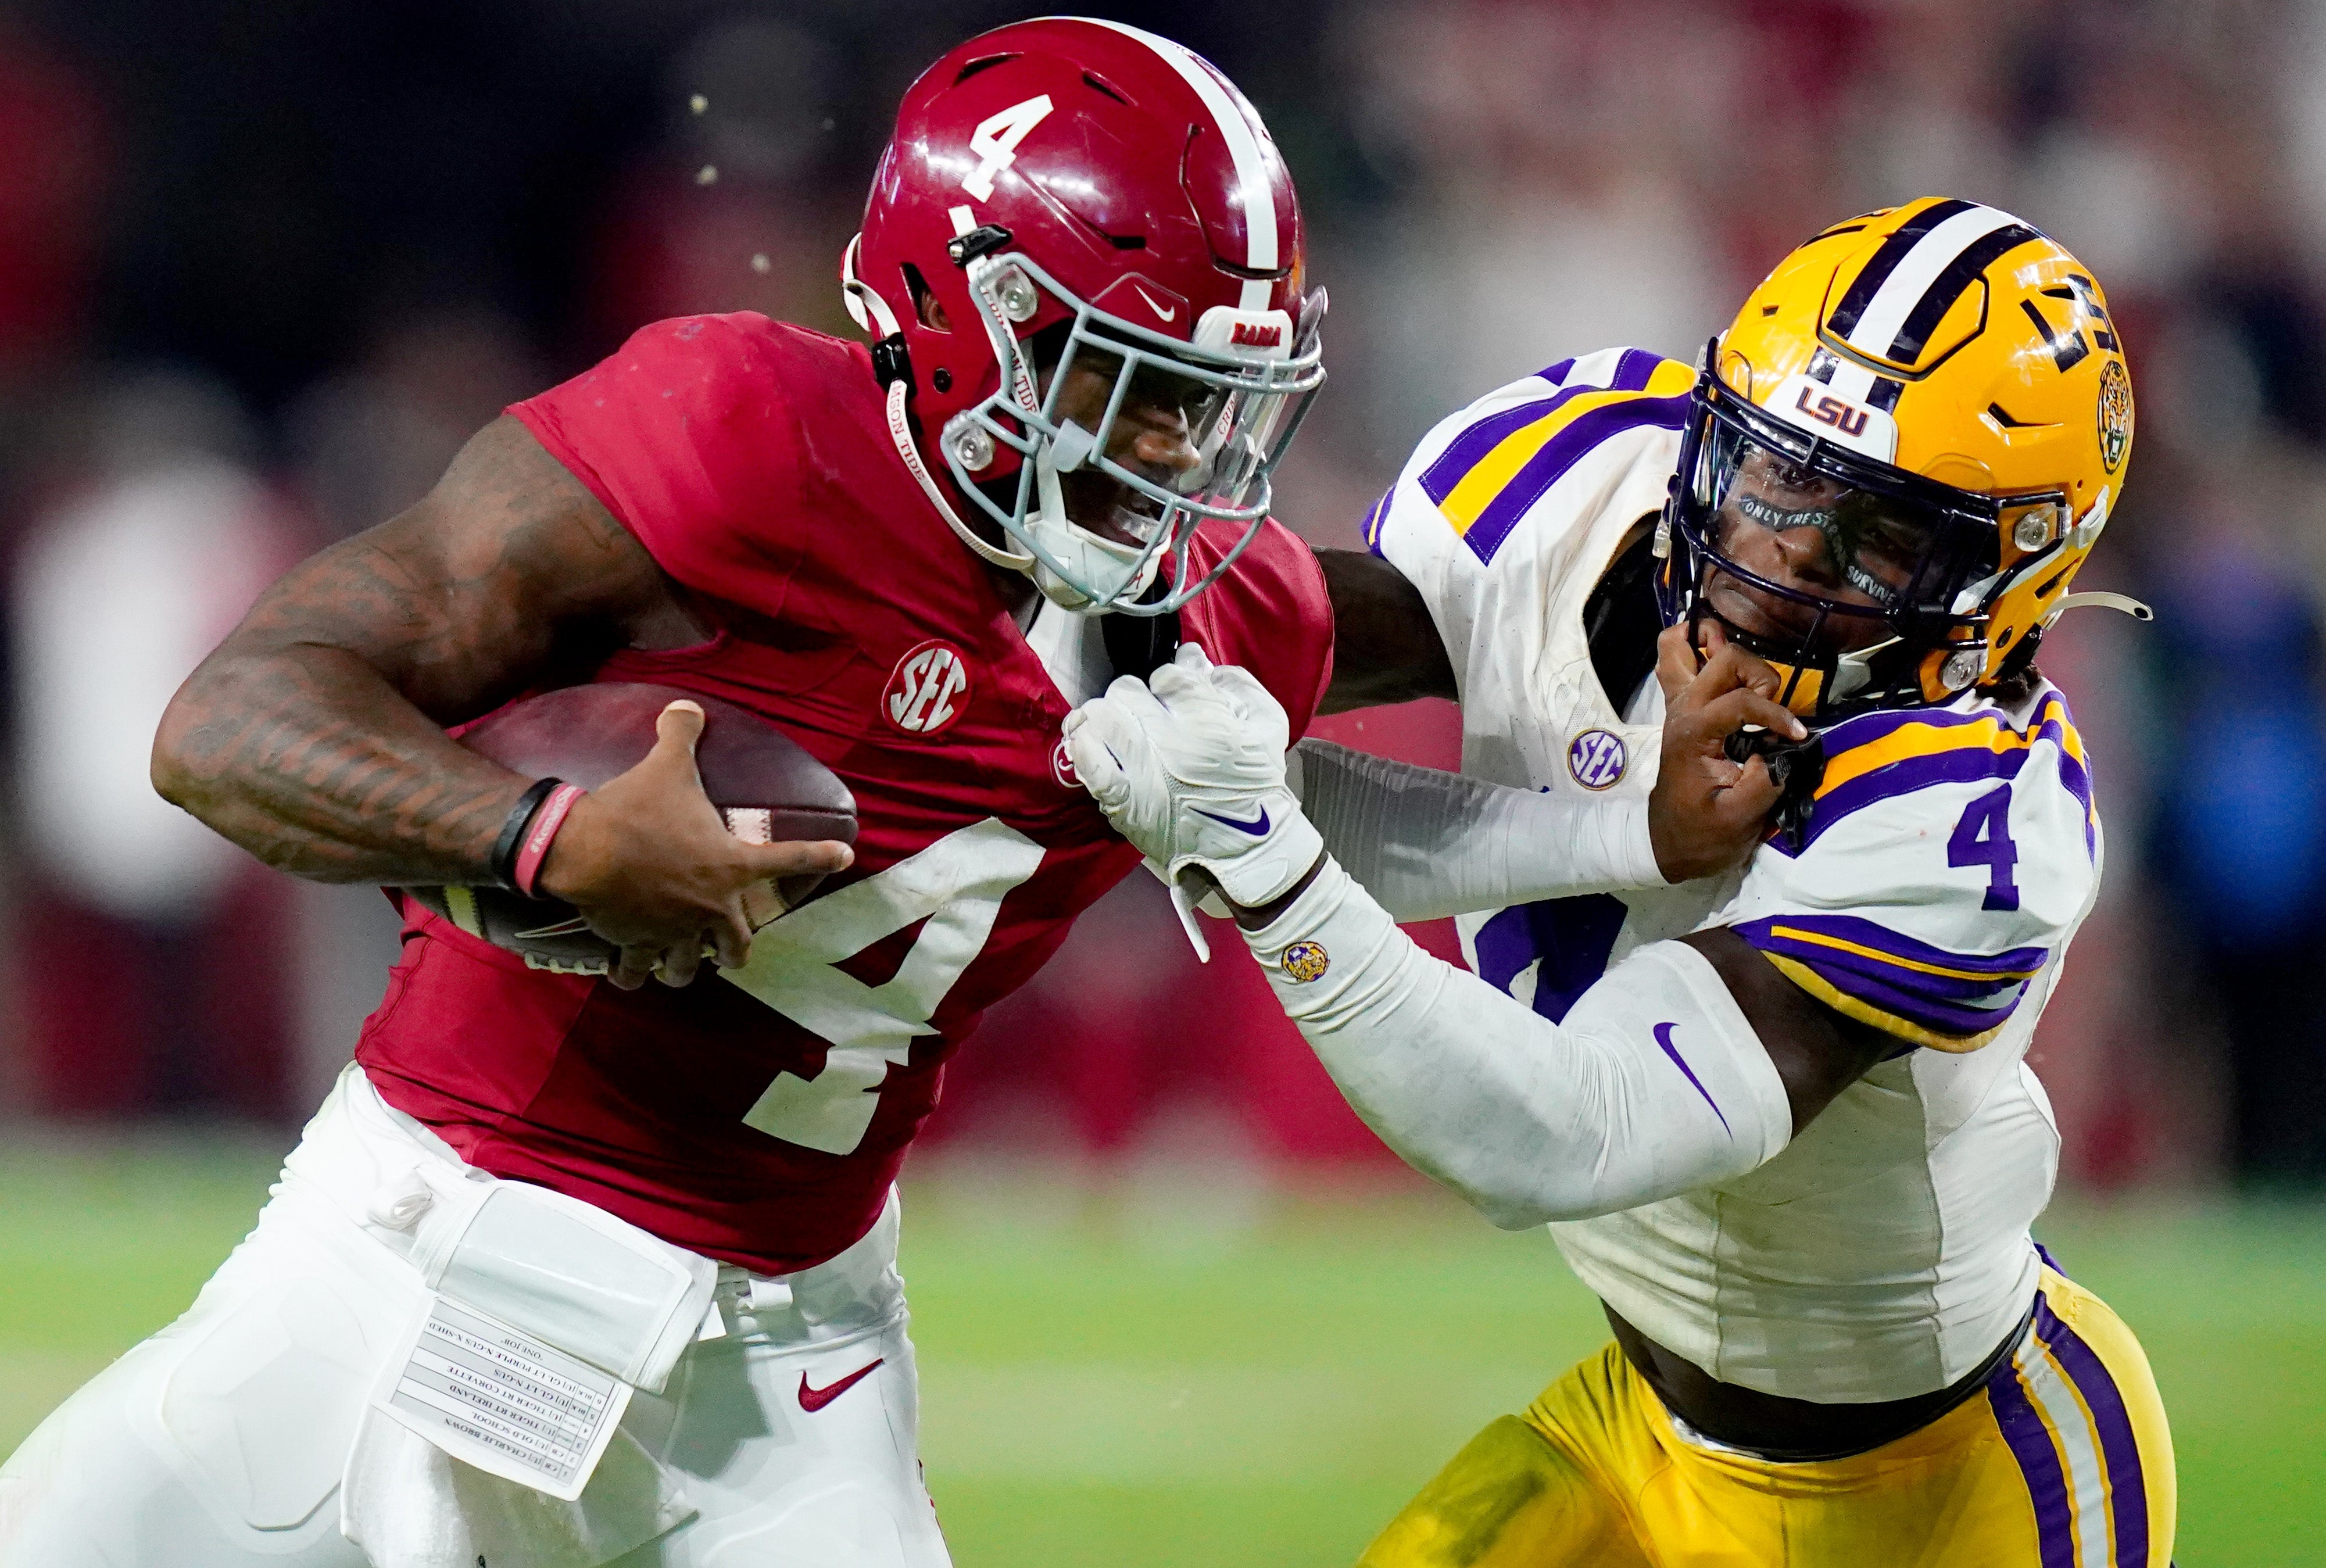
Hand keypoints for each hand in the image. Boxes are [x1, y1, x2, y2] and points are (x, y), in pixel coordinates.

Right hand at [539, 701, 853, 988]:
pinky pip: (636, 970)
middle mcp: (709, 906)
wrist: (585, 847)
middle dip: (735, 950)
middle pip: (736, 943)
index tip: (845, 857)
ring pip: (686, 966)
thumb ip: (681, 736)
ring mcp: (673, 930)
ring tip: (679, 965)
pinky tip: (630, 974)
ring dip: (683, 967)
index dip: (820, 857)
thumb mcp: (666, 765)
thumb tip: (687, 705)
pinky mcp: (636, 943)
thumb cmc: (636, 809)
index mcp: (729, 865)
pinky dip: (633, 974)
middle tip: (732, 951)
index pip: (787, 859)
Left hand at [1062, 644, 1323, 909]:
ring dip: (1103, 714)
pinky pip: (1089, 762)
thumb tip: (1195, 658)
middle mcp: (1172, 740)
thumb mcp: (1268, 726)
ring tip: (1110, 724)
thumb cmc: (1258, 786)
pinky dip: (1083, 747)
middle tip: (1138, 710)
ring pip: (1102, 717)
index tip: (1168, 694)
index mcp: (1210, 719)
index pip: (1168, 675)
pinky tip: (1087, 742)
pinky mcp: (1124, 800)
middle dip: (1132, 695)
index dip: (1166, 680)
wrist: (1247, 849)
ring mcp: (1143, 770)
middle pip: (1127, 690)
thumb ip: (1237, 685)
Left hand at [1648, 623, 1804, 881]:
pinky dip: (1696, 649)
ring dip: (1724, 652)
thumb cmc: (1702, 835)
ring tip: (1753, 688)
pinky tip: (1719, 656)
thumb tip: (1786, 750)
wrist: (1668, 844)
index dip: (1776, 714)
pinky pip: (1677, 661)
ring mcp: (1678, 706)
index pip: (1741, 701)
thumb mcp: (1740, 819)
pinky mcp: (1682, 708)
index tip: (1798, 737)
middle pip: (1722, 658)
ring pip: (1684, 647)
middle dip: (1757, 673)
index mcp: (1693, 735)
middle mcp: (1682, 711)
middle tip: (1770, 707)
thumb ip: (1765, 781)